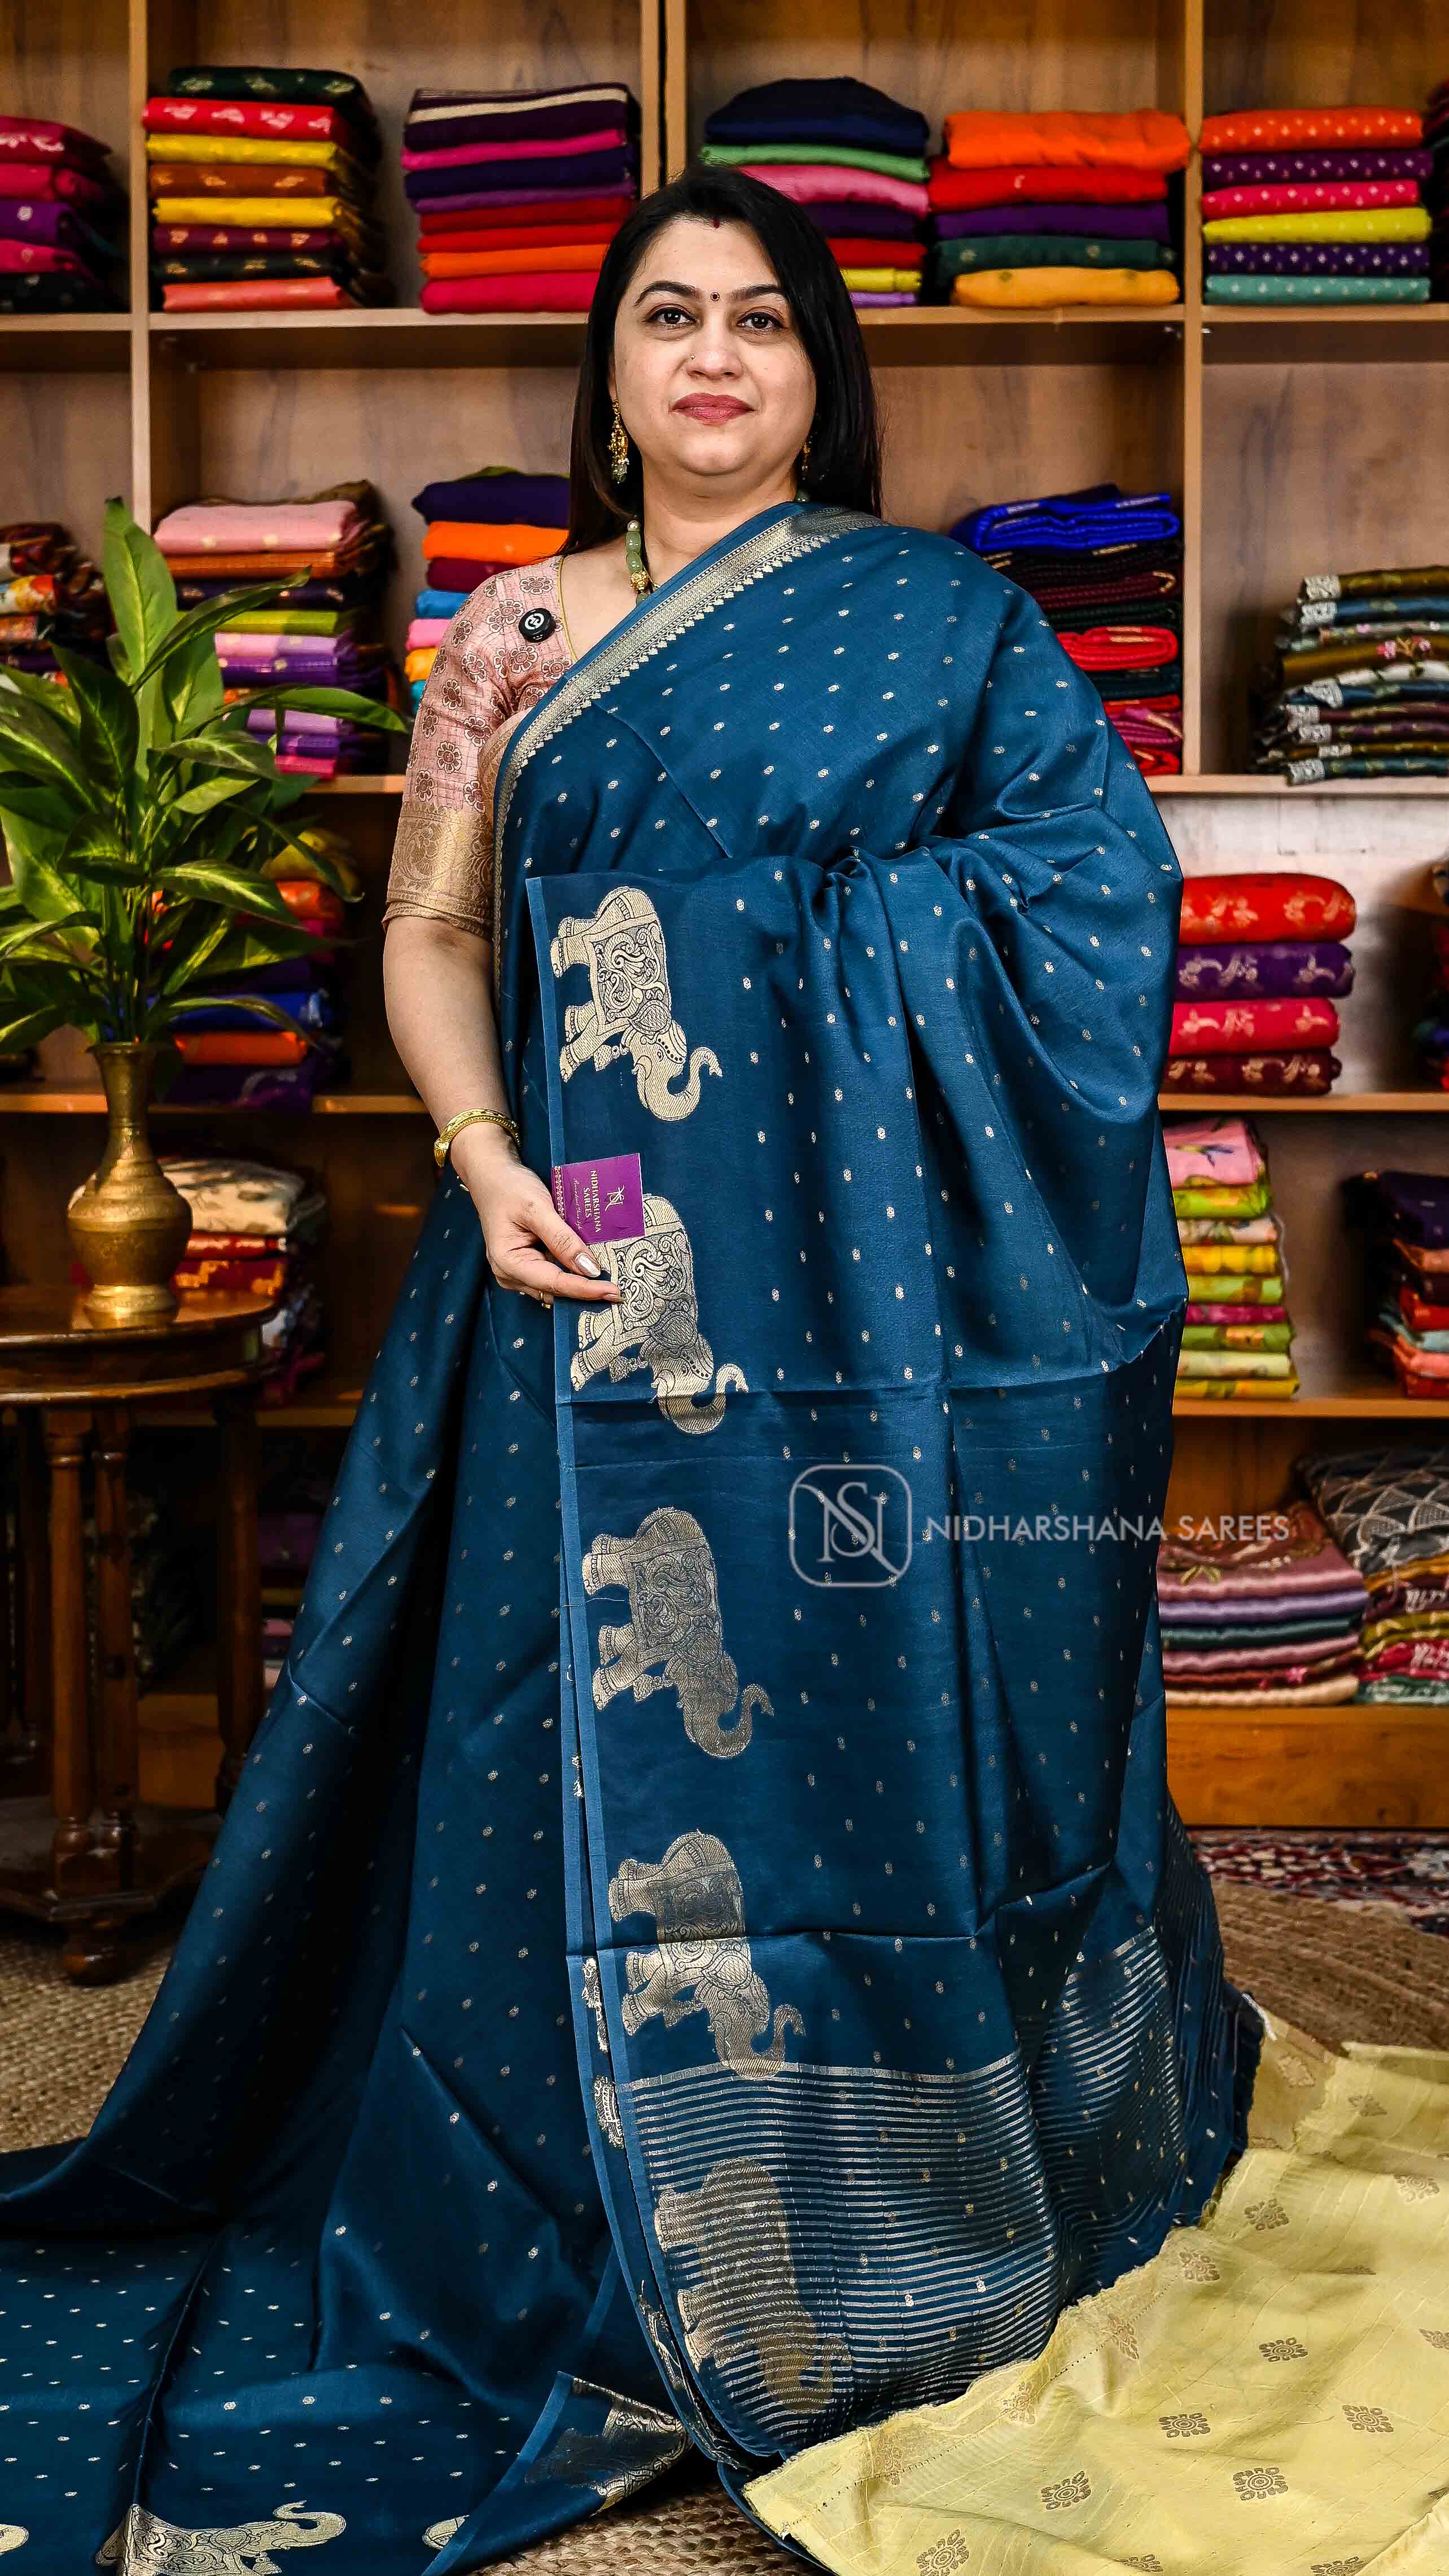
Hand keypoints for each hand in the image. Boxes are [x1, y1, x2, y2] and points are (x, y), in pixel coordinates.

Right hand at [451, 1123, 620, 1308]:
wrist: (493, 1176)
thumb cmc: (510, 1188)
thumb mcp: (538, 1208)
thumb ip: (563, 1239)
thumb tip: (590, 1269)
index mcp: (508, 1262)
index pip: (554, 1283)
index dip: (585, 1289)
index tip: (613, 1292)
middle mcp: (509, 1274)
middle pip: (555, 1290)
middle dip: (585, 1290)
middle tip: (619, 1291)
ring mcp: (516, 1273)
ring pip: (554, 1287)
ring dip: (580, 1284)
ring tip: (610, 1283)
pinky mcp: (525, 1266)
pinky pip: (552, 1276)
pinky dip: (571, 1273)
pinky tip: (591, 1270)